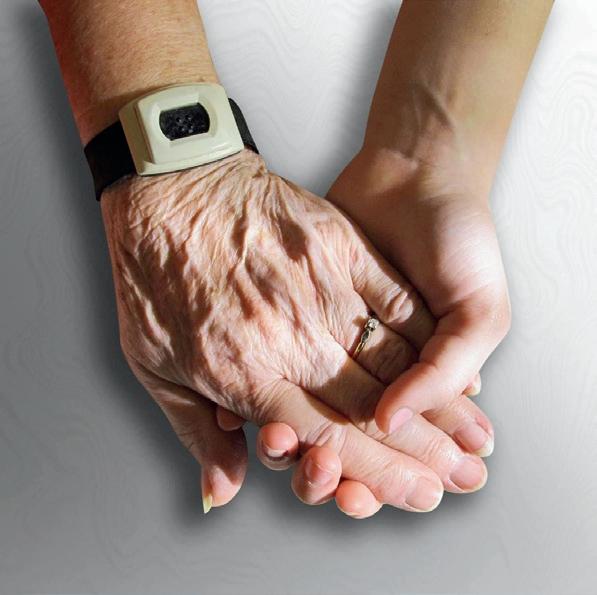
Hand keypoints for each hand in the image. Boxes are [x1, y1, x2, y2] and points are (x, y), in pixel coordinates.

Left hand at [101, 149, 487, 512]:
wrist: (169, 186)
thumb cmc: (153, 274)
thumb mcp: (151, 364)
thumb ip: (196, 432)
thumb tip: (224, 492)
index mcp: (246, 376)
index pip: (327, 441)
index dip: (377, 474)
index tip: (415, 492)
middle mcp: (292, 343)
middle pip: (368, 410)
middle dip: (422, 452)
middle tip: (462, 478)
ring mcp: (319, 292)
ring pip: (390, 363)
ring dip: (437, 404)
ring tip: (474, 435)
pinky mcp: (337, 249)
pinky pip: (392, 302)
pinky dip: (424, 337)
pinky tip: (449, 357)